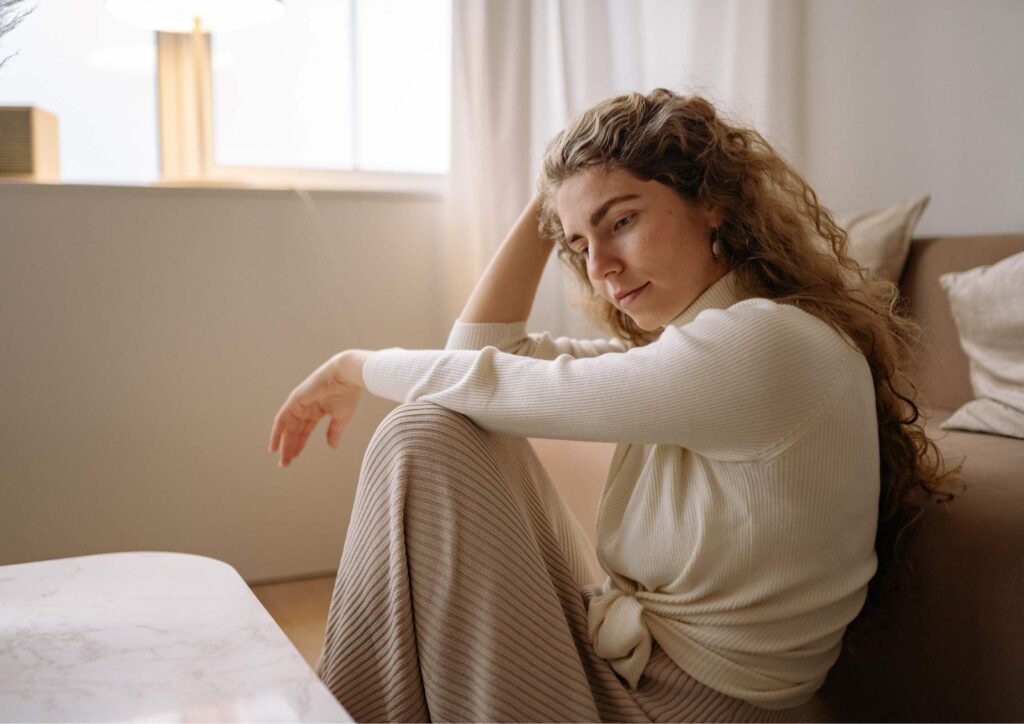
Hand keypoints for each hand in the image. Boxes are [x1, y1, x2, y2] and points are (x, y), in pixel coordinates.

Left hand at [268, 350, 370, 467]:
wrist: (347, 377)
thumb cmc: (348, 393)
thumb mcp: (341, 418)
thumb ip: (334, 432)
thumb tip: (332, 447)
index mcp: (318, 410)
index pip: (305, 430)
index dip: (299, 444)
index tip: (294, 458)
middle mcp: (306, 407)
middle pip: (294, 431)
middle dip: (290, 448)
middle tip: (285, 464)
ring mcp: (299, 403)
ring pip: (287, 428)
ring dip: (283, 444)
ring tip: (282, 460)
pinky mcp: (295, 400)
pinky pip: (282, 419)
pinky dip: (276, 432)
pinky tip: (274, 445)